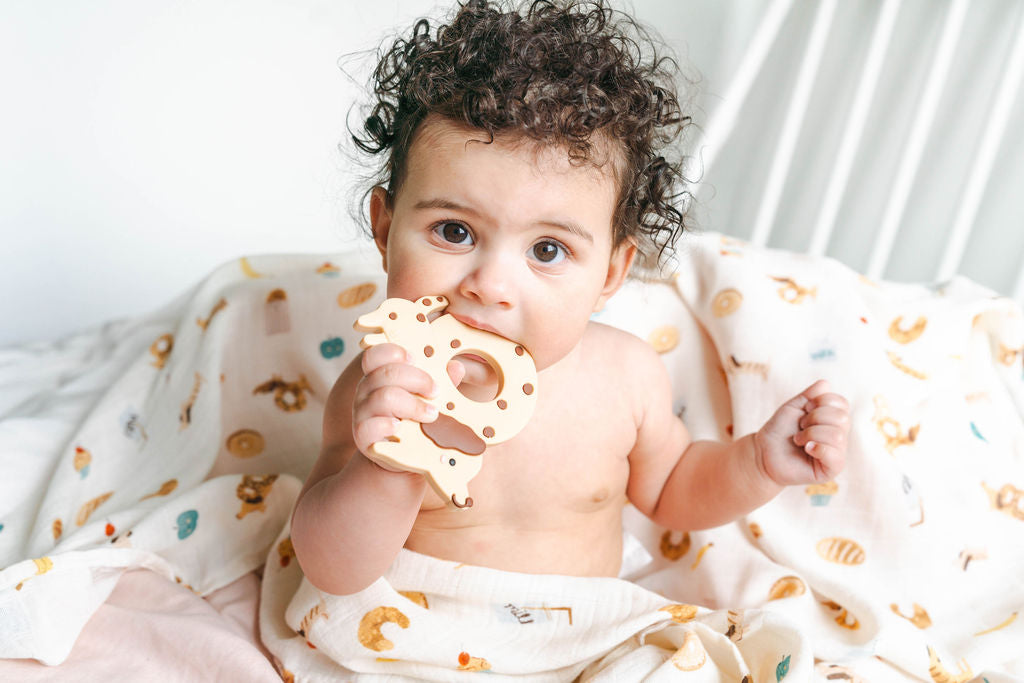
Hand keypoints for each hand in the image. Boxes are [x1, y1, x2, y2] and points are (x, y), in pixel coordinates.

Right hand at [351, 343, 441, 461]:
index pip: (374, 356)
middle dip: (418, 379)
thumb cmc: (414, 420)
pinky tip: (401, 429)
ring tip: (431, 414)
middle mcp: (365, 391)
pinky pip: (369, 426)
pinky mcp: (362, 436)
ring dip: (413, 405)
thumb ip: (439, 382)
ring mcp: (361, 413)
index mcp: (378, 376)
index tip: (414, 358)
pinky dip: (387, 426)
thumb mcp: (426, 398)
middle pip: (385, 374)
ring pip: (383, 397)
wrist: (401, 455)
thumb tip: (456, 367)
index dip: (392, 352)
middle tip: (436, 391)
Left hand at [753, 379, 849, 485]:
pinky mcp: (832, 469)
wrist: (763, 452)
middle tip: (800, 426)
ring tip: (799, 439)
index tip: (804, 410)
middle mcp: (839, 435)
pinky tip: (807, 449)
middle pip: (841, 417)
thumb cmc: (779, 430)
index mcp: (833, 420)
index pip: (841, 404)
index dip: (821, 402)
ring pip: (837, 435)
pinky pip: (835, 456)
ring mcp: (837, 453)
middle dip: (815, 418)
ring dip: (811, 434)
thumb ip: (809, 395)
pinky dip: (818, 448)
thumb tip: (825, 383)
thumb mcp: (793, 407)